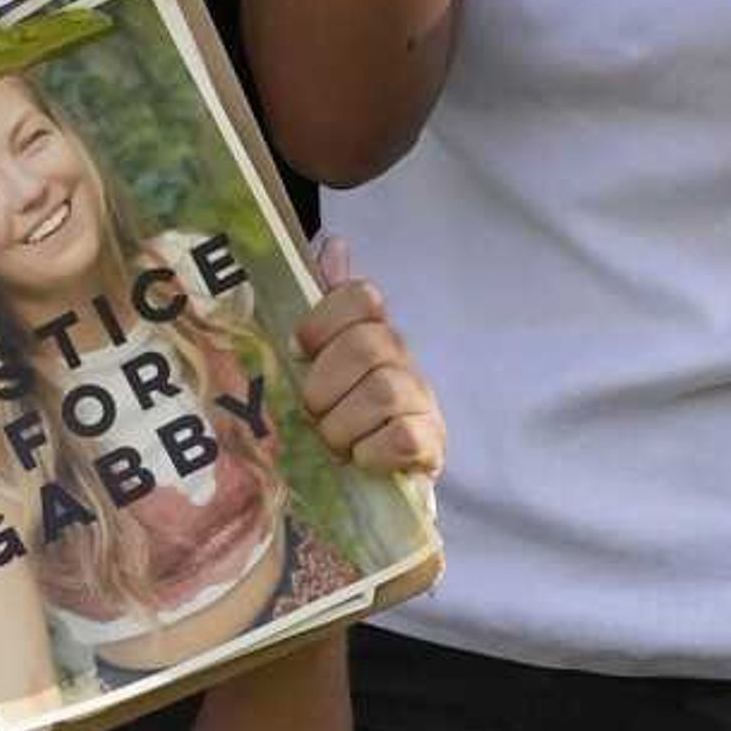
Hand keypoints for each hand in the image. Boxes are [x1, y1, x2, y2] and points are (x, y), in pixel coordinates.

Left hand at [295, 237, 443, 480]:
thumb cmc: (336, 419)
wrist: (368, 486)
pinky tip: (361, 460)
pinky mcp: (432, 445)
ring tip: (333, 443)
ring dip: (342, 425)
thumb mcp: (316, 365)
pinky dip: (371, 452)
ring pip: (383, 391)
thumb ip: (322, 308)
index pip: (362, 297)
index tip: (298, 352)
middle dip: (325, 386)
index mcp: (372, 333)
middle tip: (311, 411)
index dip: (323, 321)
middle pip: (368, 345)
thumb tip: (334, 244)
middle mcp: (402, 360)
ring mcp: (421, 401)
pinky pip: (402, 436)